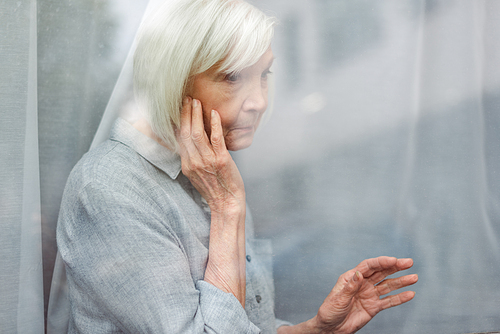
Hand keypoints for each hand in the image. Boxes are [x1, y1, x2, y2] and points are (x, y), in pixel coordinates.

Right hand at [177, 97, 244, 211]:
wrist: (227, 203)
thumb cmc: (215, 189)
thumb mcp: (197, 175)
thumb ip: (193, 159)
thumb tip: (192, 143)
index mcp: (187, 165)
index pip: (180, 139)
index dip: (179, 121)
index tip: (180, 108)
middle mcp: (194, 162)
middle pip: (186, 133)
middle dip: (186, 114)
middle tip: (187, 99)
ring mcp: (207, 161)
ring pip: (198, 134)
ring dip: (196, 115)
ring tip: (196, 102)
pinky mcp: (222, 160)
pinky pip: (216, 139)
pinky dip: (214, 124)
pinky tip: (214, 113)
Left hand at [313, 257, 417, 333]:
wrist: (331, 328)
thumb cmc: (329, 311)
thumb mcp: (338, 298)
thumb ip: (350, 287)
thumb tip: (359, 273)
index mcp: (351, 277)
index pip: (369, 266)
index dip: (381, 262)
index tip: (394, 260)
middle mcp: (362, 283)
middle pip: (381, 272)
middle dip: (395, 267)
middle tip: (409, 262)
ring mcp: (369, 295)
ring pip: (388, 285)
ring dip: (401, 281)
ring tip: (414, 277)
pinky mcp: (374, 307)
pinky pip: (389, 301)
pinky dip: (400, 298)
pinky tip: (410, 294)